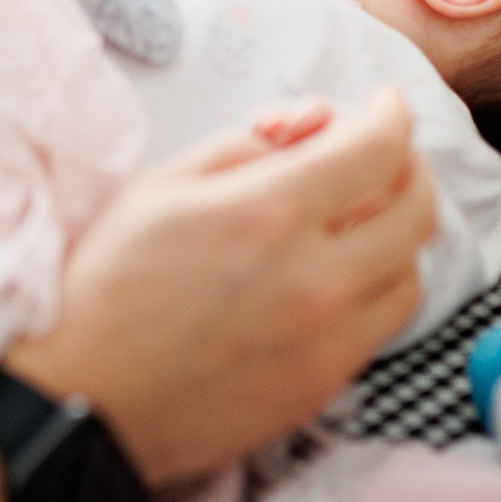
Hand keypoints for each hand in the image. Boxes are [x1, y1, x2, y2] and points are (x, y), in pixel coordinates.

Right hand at [7, 87, 435, 486]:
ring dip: (398, 232)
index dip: (392, 113)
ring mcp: (326, 340)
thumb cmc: (109, 285)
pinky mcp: (322, 385)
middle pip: (416, 209)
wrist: (84, 396)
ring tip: (361, 218)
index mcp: (269, 213)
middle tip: (383, 154)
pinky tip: (340, 276)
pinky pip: (382, 326)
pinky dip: (377, 288)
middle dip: (410, 166)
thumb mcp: (163, 186)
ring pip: (411, 272)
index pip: (377, 149)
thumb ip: (245, 146)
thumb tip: (308, 133)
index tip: (385, 105)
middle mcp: (315, 277)